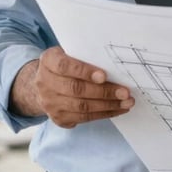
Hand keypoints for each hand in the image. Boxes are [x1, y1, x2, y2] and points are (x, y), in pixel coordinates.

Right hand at [10, 46, 133, 127]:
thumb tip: (114, 63)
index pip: (65, 66)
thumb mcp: (69, 52)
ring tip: (127, 102)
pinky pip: (83, 119)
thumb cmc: (67, 63)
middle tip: (125, 92)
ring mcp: (50, 103)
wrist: (45, 83)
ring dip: (108, 106)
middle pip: (76, 89)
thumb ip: (85, 55)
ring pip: (81, 107)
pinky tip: (118, 109)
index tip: (104, 76)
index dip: (85, 71)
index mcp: (48, 61)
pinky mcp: (58, 118)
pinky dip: (103, 114)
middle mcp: (44, 83)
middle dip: (104, 92)